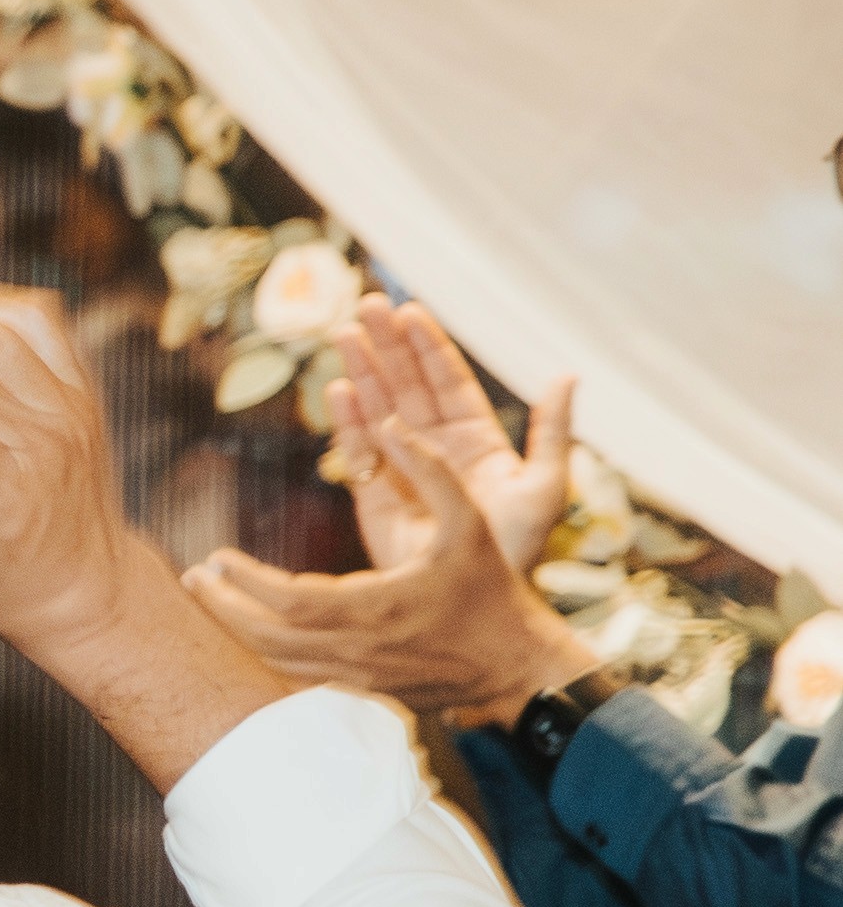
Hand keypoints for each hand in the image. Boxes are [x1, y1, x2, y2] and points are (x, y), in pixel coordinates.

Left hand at [188, 417, 601, 724]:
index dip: (245, 580)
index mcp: (379, 607)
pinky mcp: (358, 692)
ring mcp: (357, 678)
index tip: (216, 556)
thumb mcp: (471, 520)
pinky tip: (241, 632)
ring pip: (273, 664)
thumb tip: (388, 424)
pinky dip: (260, 658)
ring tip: (206, 600)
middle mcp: (360, 649)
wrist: (515, 663)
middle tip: (190, 580)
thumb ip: (430, 469)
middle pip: (264, 638)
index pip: (289, 600)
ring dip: (233, 634)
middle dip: (221, 609)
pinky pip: (293, 679)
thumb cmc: (491, 590)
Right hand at [326, 297, 576, 575]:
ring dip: (363, 372)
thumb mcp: (547, 485)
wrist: (477, 599)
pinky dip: (347, 422)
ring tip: (343, 334)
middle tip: (367, 307)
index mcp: (478, 441)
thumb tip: (566, 374)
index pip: (449, 382)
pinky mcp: (375, 499)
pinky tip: (339, 390)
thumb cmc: (518, 547)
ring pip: (379, 410)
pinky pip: (358, 452)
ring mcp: (403, 470)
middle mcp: (436, 448)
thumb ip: (553, 430)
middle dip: (388, 346)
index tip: (410, 311)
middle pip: (407, 386)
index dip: (429, 347)